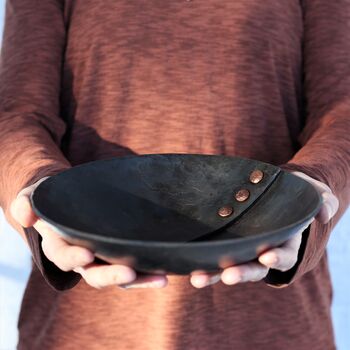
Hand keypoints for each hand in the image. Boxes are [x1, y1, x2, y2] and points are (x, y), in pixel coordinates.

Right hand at [10, 177, 167, 289]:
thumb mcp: (37, 196)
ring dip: (139, 279)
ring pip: (119, 275)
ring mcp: (103, 258)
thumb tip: (26, 214)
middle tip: (130, 273)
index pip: (64, 256)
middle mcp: (83, 258)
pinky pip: (134, 266)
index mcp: (60, 246)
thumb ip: (29, 203)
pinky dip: (148, 271)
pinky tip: (166, 270)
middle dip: (111, 274)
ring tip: (160, 278)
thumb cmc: (53, 198)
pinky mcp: (120, 254)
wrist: (70, 201)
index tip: (87, 254)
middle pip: (95, 274)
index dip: (74, 257)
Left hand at [190, 171, 338, 287]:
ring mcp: (241, 249)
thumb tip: (324, 211)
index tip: (266, 256)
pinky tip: (187, 265)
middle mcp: (261, 251)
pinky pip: (213, 255)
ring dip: (215, 274)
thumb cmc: (292, 194)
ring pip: (229, 266)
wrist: (271, 193)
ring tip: (198, 278)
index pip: (283, 254)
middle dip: (242, 272)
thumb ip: (319, 200)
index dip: (277, 258)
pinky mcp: (224, 244)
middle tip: (229, 275)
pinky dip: (201, 261)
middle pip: (253, 268)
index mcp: (284, 242)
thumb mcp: (309, 192)